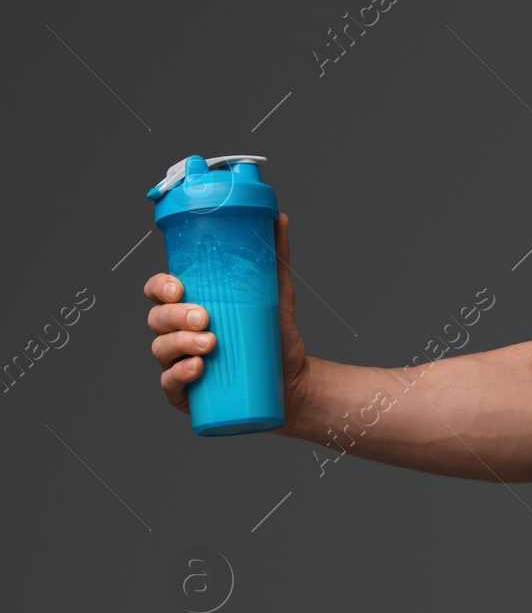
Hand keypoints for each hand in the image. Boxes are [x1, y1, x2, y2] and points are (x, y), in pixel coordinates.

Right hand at [144, 211, 310, 424]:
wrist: (293, 381)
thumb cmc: (275, 337)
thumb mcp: (275, 295)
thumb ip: (273, 258)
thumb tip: (278, 218)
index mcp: (189, 306)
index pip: (159, 291)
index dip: (160, 286)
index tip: (178, 287)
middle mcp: (177, 333)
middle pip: (157, 319)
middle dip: (175, 316)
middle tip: (204, 318)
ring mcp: (178, 363)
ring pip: (161, 350)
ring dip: (179, 344)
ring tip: (210, 343)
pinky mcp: (187, 393)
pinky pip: (170, 384)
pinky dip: (178, 376)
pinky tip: (195, 369)